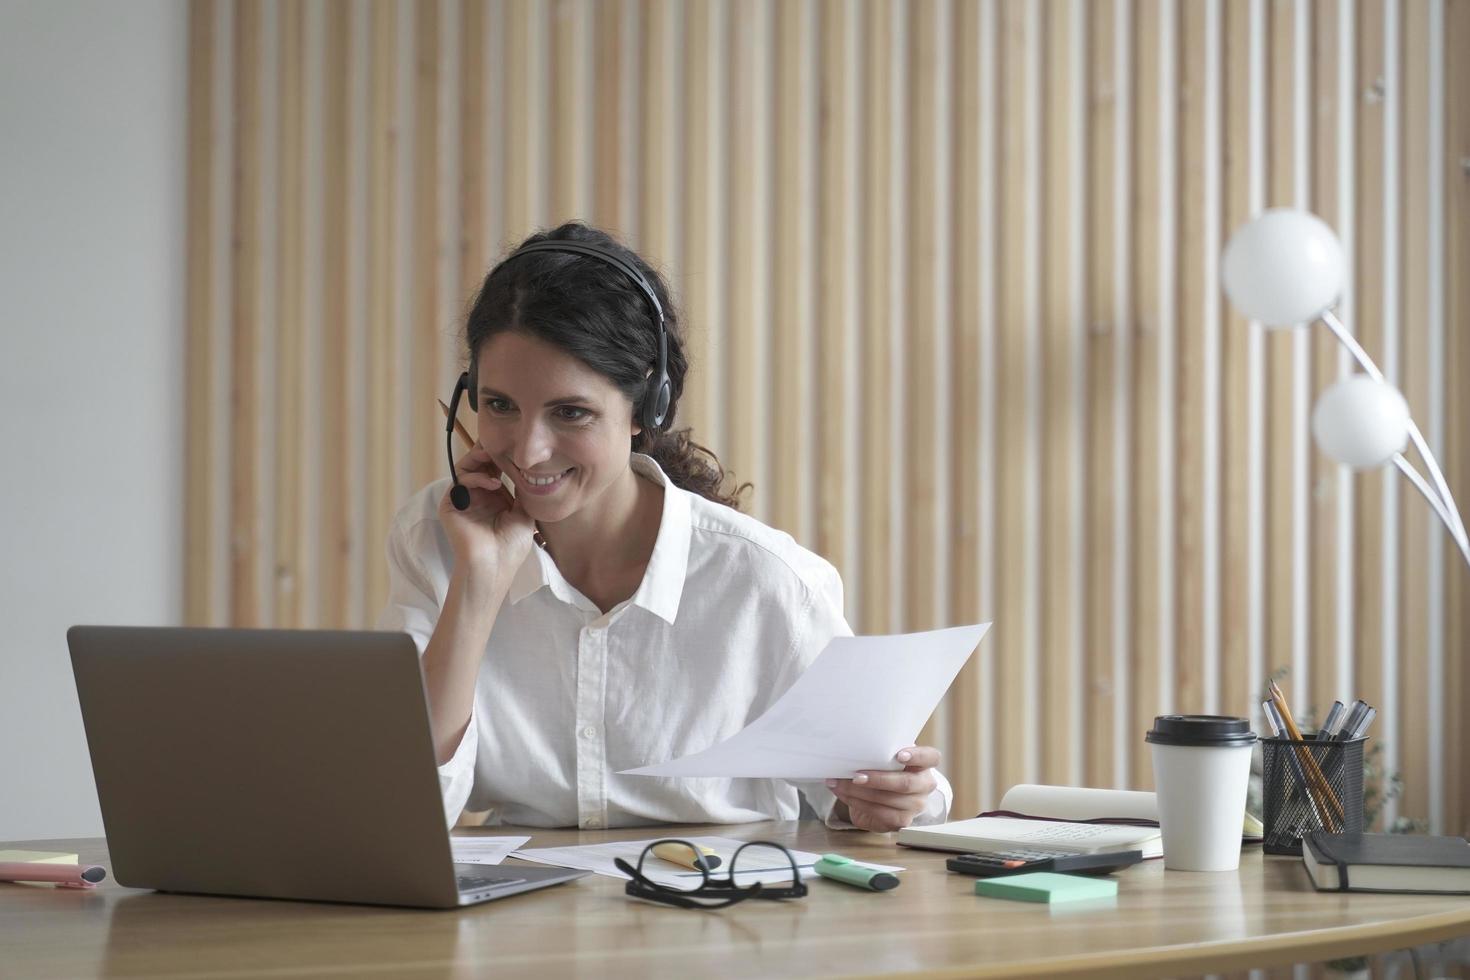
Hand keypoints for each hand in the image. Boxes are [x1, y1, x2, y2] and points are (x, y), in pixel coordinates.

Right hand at [437, 443, 536, 580]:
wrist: (493, 567)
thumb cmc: (511, 547)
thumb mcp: (524, 513)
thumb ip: (522, 490)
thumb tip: (527, 468)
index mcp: (493, 499)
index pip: (494, 469)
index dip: (501, 456)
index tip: (513, 443)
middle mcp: (477, 497)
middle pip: (478, 465)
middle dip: (488, 451)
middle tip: (500, 442)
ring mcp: (463, 501)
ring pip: (466, 468)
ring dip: (479, 458)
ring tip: (494, 454)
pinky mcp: (450, 505)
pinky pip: (460, 482)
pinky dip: (476, 477)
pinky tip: (494, 483)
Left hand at [826, 746, 939, 832]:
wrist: (886, 796)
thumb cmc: (886, 770)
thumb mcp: (888, 758)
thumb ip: (882, 752)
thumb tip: (853, 747)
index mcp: (924, 764)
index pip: (931, 757)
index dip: (917, 756)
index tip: (899, 755)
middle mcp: (924, 785)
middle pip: (905, 783)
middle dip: (878, 779)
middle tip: (856, 775)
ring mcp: (915, 805)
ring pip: (888, 799)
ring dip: (859, 792)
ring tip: (839, 784)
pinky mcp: (902, 821)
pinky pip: (879, 812)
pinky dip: (857, 802)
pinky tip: (844, 794)